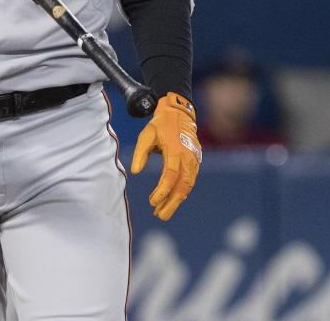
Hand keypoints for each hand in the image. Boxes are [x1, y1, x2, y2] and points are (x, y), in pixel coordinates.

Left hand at [131, 92, 201, 220]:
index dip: (162, 191)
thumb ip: (140, 153)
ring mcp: (194, 161)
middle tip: (159, 215)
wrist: (178, 114)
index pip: (170, 175)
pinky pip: (189, 181)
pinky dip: (181, 193)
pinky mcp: (195, 163)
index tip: (152, 202)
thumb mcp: (146, 135)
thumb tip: (135, 171)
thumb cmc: (159, 125)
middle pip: (182, 186)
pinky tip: (171, 200)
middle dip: (171, 203)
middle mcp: (188, 158)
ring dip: (175, 201)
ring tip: (162, 212)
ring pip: (187, 186)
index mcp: (176, 150)